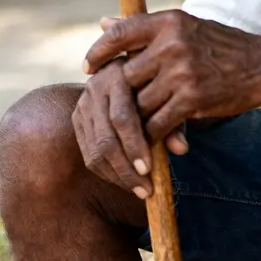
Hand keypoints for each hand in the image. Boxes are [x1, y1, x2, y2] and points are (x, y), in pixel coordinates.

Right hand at [72, 58, 187, 198]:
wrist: (132, 70)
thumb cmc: (158, 85)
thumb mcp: (169, 97)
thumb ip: (174, 122)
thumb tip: (181, 149)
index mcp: (120, 76)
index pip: (122, 118)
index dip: (135, 145)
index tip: (148, 170)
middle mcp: (96, 88)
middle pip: (106, 138)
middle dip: (126, 168)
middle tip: (145, 189)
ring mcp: (84, 104)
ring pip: (95, 150)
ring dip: (118, 176)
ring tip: (140, 191)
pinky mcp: (78, 119)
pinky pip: (89, 154)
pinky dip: (108, 173)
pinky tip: (127, 182)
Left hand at [83, 10, 260, 144]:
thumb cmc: (223, 46)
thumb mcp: (186, 28)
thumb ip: (145, 28)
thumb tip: (103, 20)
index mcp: (171, 21)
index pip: (121, 34)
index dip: (99, 51)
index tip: (89, 67)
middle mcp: (173, 44)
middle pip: (127, 76)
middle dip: (123, 94)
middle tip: (119, 105)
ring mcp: (182, 73)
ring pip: (139, 103)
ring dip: (138, 117)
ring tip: (140, 123)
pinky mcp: (191, 99)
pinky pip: (156, 122)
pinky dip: (153, 133)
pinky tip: (156, 135)